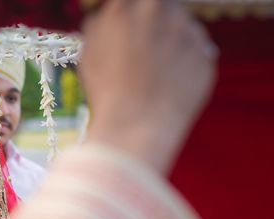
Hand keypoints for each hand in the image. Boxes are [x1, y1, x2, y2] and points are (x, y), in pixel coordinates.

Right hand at [80, 0, 217, 173]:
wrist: (135, 129)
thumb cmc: (106, 93)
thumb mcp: (88, 53)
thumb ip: (100, 23)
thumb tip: (105, 14)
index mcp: (127, 6)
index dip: (130, 12)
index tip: (128, 25)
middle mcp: (160, 10)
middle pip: (160, 3)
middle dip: (153, 19)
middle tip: (143, 45)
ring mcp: (188, 32)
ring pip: (182, 26)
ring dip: (171, 40)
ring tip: (154, 72)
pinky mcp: (206, 55)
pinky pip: (196, 52)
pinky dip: (184, 64)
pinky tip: (167, 84)